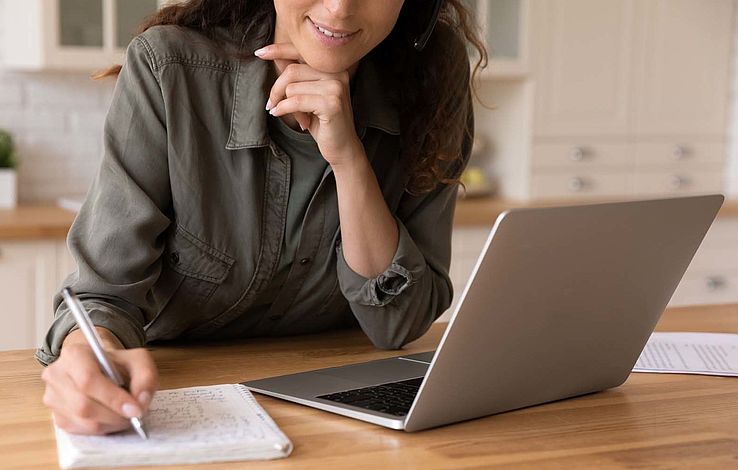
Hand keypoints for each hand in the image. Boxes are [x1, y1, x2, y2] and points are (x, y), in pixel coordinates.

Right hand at [40, 328, 157, 434]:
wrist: (99, 367)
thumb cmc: (116, 363)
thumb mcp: (137, 360)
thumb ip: (145, 376)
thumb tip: (141, 401)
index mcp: (74, 355)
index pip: (88, 381)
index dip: (113, 398)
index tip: (135, 410)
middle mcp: (57, 375)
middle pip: (84, 405)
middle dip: (114, 415)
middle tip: (134, 416)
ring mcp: (52, 398)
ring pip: (82, 422)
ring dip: (110, 424)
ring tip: (124, 416)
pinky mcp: (56, 416)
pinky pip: (80, 430)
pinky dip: (101, 429)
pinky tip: (110, 418)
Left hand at [255, 43, 363, 166]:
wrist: (342, 147)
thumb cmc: (323, 122)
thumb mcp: (307, 95)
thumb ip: (295, 76)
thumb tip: (276, 57)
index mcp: (333, 67)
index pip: (301, 52)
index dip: (279, 50)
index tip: (259, 53)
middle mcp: (337, 73)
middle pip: (292, 71)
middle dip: (276, 89)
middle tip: (271, 104)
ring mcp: (336, 87)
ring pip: (292, 87)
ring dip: (285, 104)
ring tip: (296, 116)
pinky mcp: (331, 103)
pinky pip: (296, 101)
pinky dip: (286, 110)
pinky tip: (289, 118)